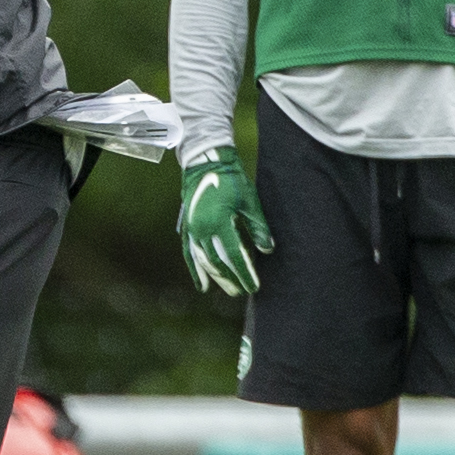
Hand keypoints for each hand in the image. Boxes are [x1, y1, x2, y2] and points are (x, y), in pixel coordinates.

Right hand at [176, 146, 271, 296]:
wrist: (205, 162)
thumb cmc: (232, 180)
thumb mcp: (250, 202)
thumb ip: (258, 227)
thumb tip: (268, 250)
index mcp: (219, 222)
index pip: (234, 255)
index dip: (245, 273)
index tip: (254, 287)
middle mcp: (202, 229)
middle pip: (218, 262)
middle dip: (231, 279)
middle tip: (242, 292)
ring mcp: (192, 229)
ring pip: (203, 260)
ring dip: (216, 277)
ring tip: (228, 289)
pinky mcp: (187, 227)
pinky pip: (190, 253)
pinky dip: (196, 270)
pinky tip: (202, 285)